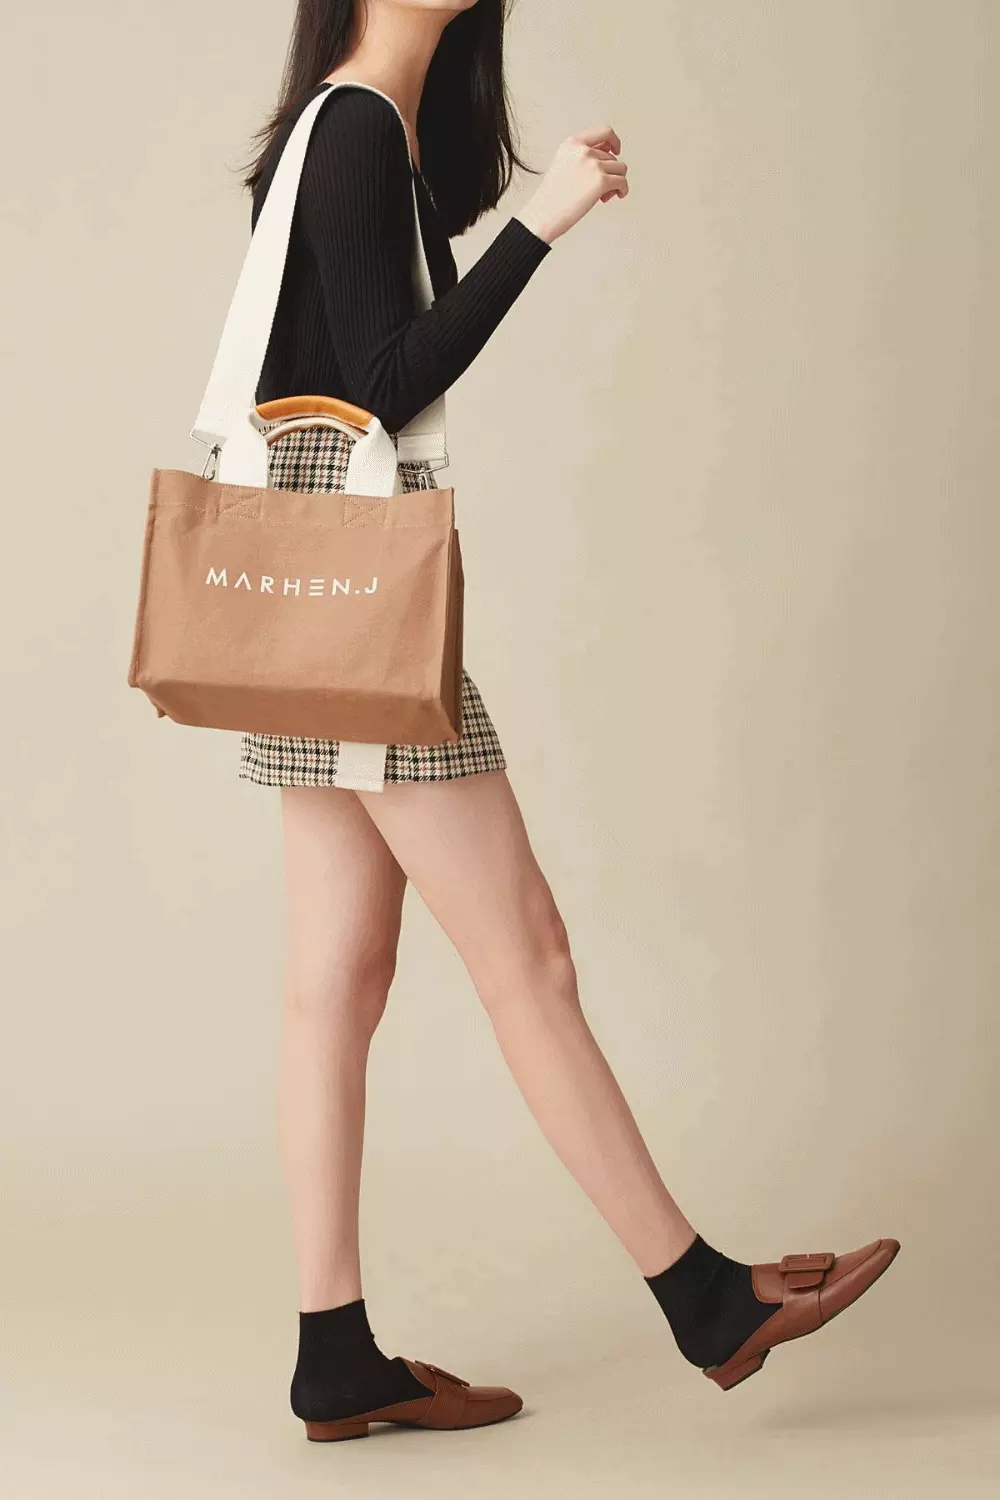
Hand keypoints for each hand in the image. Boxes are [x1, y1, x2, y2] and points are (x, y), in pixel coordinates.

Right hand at [516, 127, 628, 244]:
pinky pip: (622, 182)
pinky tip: (617, 195)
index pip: (604, 132)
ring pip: (621, 169)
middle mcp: (584, 151)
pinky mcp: (601, 181)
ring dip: (616, 182)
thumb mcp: (563, 163)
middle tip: (601, 188)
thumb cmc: (552, 195)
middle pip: (613, 157)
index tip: (616, 150)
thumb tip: (610, 154)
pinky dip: (623, 190)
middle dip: (610, 172)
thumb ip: (583, 155)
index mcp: (573, 143)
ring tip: (604, 194)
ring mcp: (593, 165)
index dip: (614, 141)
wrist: (544, 214)